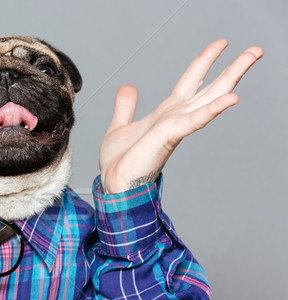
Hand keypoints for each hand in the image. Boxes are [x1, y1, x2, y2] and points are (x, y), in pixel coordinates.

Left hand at [99, 39, 262, 193]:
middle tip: (256, 49)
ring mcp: (175, 126)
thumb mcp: (120, 125)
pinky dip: (212, 109)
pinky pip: (194, 120)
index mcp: (166, 113)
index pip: (190, 80)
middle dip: (232, 68)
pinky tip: (231, 98)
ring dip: (231, 77)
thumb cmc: (121, 162)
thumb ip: (126, 106)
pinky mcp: (169, 136)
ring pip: (209, 97)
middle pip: (209, 86)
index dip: (205, 61)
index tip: (221, 44)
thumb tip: (129, 86)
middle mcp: (175, 117)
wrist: (115, 183)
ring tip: (250, 58)